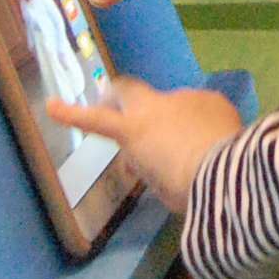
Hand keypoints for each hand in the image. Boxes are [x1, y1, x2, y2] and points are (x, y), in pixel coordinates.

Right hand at [47, 75, 243, 216]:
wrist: (227, 174)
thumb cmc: (185, 189)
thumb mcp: (156, 185)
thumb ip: (146, 166)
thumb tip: (143, 157)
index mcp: (134, 131)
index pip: (97, 121)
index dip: (73, 114)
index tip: (51, 105)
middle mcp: (155, 107)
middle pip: (127, 89)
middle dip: (119, 96)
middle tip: (119, 108)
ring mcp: (183, 98)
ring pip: (169, 106)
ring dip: (171, 121)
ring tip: (190, 147)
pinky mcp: (210, 98)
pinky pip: (198, 108)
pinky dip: (199, 122)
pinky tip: (214, 142)